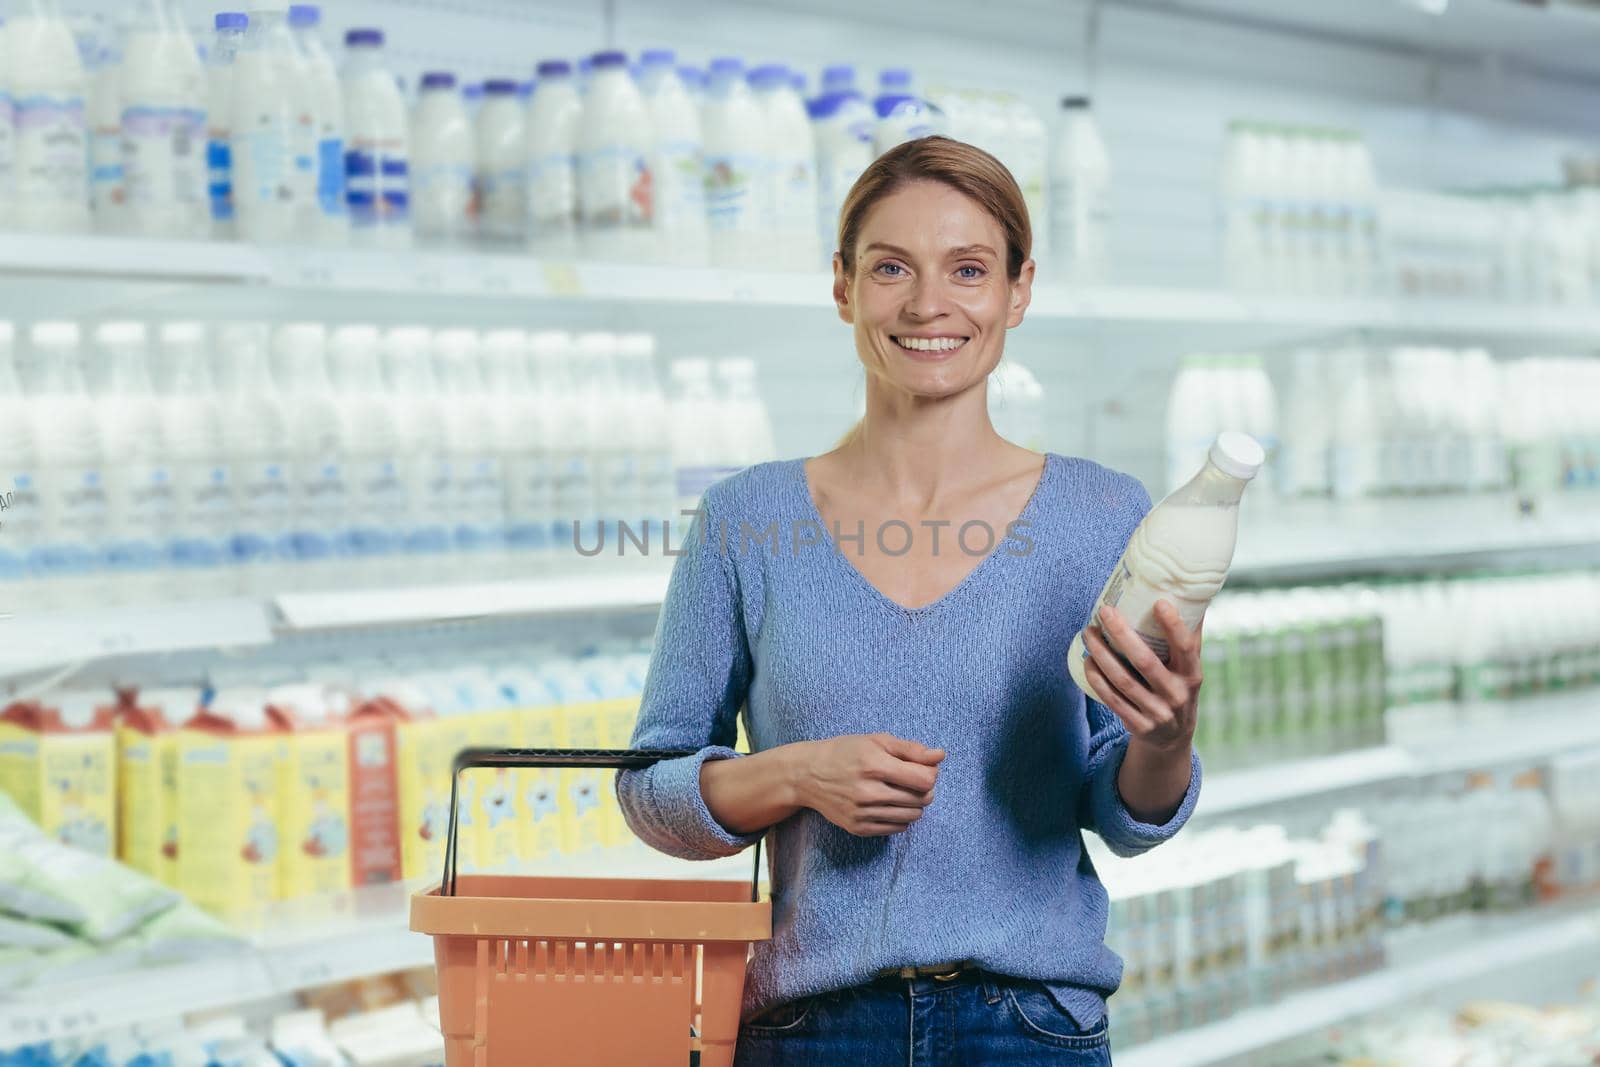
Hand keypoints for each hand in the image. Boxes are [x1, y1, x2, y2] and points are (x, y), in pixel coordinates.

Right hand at [795, 733, 943, 836]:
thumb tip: (941, 756)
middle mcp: (868, 792)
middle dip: (924, 789)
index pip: (925, 780)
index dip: (930, 773)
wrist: (807, 775)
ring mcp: (863, 813)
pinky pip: (897, 828)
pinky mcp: (859, 828)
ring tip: (900, 791)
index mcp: (874, 765)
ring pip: (912, 816)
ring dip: (915, 804)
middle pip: (922, 799)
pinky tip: (890, 804)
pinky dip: (901, 817)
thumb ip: (911, 749)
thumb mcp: (877, 741)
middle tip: (911, 779)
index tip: (921, 768)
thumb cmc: (845, 752)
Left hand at [1082, 600, 1202, 752]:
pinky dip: (1097, 679)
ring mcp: (1157, 712)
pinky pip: (1112, 699)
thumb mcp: (1190, 668)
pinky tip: (1088, 660)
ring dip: (1101, 654)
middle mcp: (1177, 695)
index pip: (1186, 648)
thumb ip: (1190, 637)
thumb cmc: (1178, 687)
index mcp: (1192, 675)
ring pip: (1122, 680)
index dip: (1174, 626)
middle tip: (1104, 611)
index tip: (1158, 602)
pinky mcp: (1139, 725)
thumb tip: (1192, 596)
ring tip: (1088, 632)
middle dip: (1122, 634)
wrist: (1173, 737)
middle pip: (1145, 661)